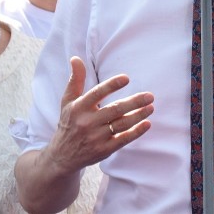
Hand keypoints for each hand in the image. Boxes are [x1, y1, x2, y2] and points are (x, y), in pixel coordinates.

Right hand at [43, 57, 153, 174]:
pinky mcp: (104, 150)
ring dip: (139, 115)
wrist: (62, 156)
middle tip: (150, 95)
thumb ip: (75, 80)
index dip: (112, 85)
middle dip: (134, 102)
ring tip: (151, 107)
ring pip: (122, 124)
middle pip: (115, 109)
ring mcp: (96, 137)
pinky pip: (123, 140)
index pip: (97, 93)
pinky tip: (147, 124)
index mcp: (79, 107)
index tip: (127, 78)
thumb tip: (76, 58)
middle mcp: (87, 122)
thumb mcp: (68, 101)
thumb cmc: (69, 123)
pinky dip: (136, 132)